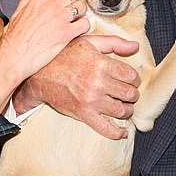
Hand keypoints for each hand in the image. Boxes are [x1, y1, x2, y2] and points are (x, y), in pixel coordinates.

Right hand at [0, 0, 89, 84]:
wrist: (14, 57)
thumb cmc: (15, 38)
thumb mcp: (18, 12)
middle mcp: (52, 6)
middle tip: (71, 7)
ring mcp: (61, 19)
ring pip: (82, 6)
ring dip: (81, 13)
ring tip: (75, 19)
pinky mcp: (67, 34)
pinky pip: (85, 24)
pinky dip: (83, 27)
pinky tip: (76, 31)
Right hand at [13, 35, 140, 138]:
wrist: (40, 75)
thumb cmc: (64, 56)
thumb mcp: (88, 42)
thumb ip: (114, 43)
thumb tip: (135, 47)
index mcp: (102, 64)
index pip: (131, 76)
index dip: (134, 79)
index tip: (130, 81)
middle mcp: (98, 83)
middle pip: (129, 94)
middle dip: (132, 95)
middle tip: (128, 94)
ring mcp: (91, 100)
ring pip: (121, 111)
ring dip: (127, 111)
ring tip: (124, 107)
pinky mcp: (83, 114)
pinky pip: (105, 128)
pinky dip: (117, 133)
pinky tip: (122, 132)